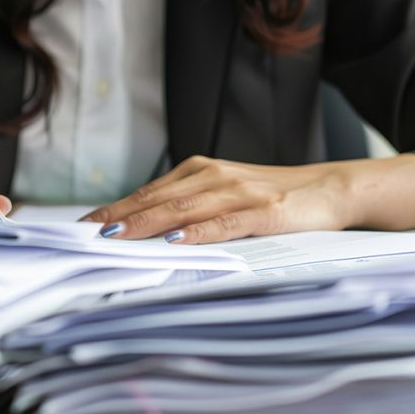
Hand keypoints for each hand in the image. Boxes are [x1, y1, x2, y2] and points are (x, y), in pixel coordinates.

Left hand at [82, 154, 414, 243]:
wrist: (330, 188)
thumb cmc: (272, 196)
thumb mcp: (225, 195)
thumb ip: (189, 208)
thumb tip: (146, 231)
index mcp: (200, 172)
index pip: (148, 192)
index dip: (115, 209)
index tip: (83, 226)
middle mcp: (213, 177)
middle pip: (157, 199)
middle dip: (118, 217)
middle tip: (86, 234)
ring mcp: (238, 193)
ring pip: (182, 209)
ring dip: (146, 223)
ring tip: (115, 236)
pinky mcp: (263, 211)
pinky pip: (224, 223)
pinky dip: (198, 233)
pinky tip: (176, 241)